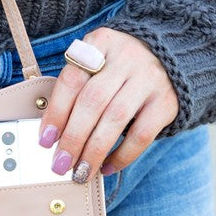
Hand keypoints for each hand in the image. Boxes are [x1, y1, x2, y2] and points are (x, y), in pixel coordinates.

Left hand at [38, 26, 178, 182]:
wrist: (171, 56)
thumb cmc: (119, 67)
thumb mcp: (97, 63)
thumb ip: (77, 89)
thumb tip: (52, 136)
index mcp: (100, 43)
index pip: (72, 79)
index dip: (56, 112)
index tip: (44, 141)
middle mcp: (126, 57)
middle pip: (92, 101)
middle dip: (72, 138)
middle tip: (60, 164)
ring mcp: (149, 78)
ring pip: (115, 120)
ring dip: (93, 151)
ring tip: (80, 172)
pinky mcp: (166, 101)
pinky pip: (141, 135)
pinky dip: (121, 156)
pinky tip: (106, 167)